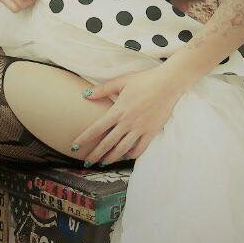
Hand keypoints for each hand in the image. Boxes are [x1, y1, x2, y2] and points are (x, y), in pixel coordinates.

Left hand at [72, 65, 191, 166]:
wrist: (169, 84)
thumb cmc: (145, 80)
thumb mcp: (122, 81)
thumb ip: (103, 89)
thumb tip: (85, 94)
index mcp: (118, 110)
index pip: (97, 128)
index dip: (84, 138)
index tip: (74, 146)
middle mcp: (128, 122)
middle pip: (107, 143)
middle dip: (95, 154)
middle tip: (86, 161)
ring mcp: (140, 129)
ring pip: (122, 149)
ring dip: (111, 158)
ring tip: (103, 163)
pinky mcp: (151, 132)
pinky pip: (139, 149)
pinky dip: (130, 155)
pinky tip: (125, 156)